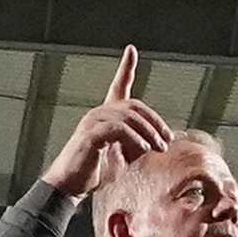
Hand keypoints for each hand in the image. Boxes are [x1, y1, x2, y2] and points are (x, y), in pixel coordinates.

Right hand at [40, 45, 176, 193]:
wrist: (71, 186)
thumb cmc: (95, 170)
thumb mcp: (124, 156)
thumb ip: (139, 144)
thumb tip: (158, 140)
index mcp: (106, 115)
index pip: (118, 85)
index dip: (125, 67)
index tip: (131, 50)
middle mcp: (98, 113)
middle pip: (134, 105)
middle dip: (155, 122)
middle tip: (167, 140)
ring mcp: (92, 123)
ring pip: (128, 117)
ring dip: (149, 132)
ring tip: (159, 147)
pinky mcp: (89, 135)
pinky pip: (118, 129)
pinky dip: (135, 138)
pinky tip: (144, 148)